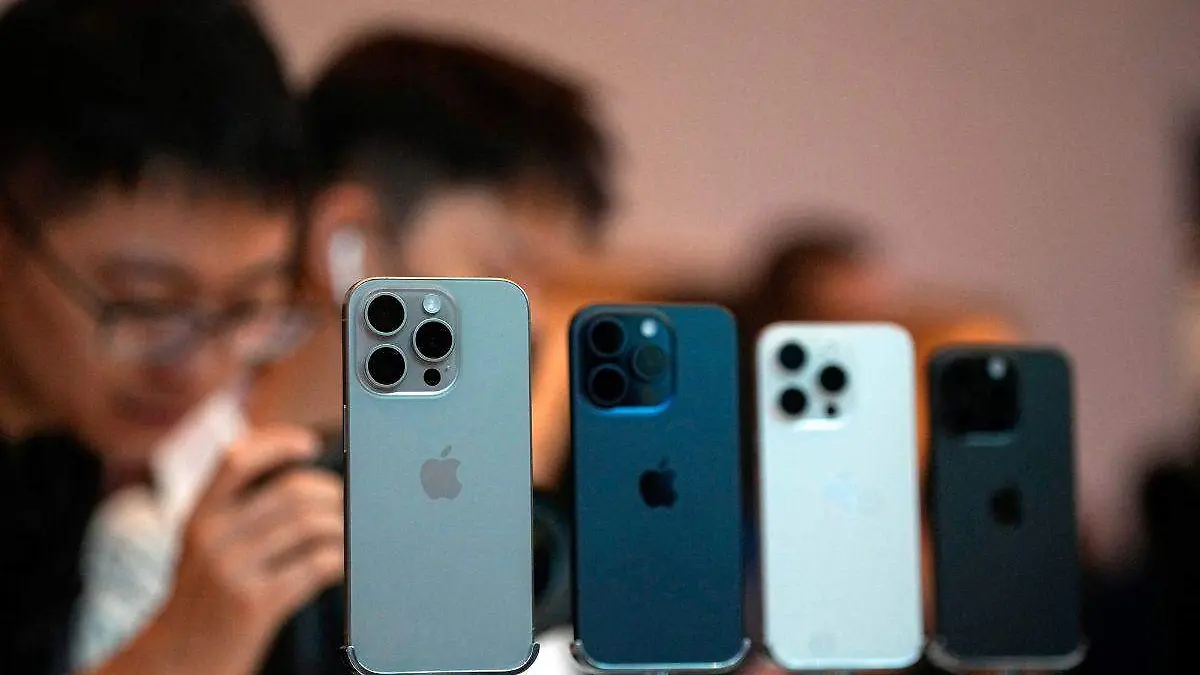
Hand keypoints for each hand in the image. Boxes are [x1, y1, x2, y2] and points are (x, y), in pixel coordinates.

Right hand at [95, 427, 343, 674]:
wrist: (175, 663)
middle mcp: (211, 538)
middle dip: (332, 494)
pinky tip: (342, 565)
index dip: (277, 443)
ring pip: (311, 526)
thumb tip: (301, 482)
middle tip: (347, 503)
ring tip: (349, 536)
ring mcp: (231, 571)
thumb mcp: (202, 548)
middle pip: (292, 493)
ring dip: (341, 529)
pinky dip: (340, 560)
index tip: (309, 444)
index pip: (236, 460)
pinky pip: (316, 565)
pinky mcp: (255, 603)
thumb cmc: (202, 601)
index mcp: (198, 517)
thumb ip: (235, 513)